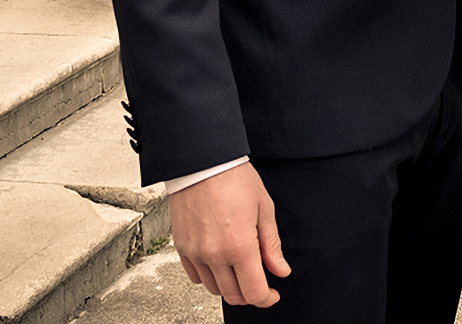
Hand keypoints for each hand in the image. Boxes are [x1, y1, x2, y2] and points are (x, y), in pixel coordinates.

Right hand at [169, 163, 289, 306]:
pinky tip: (221, 264)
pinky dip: (210, 277)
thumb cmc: (235, 179)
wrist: (203, 163)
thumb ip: (272, 245)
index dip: (266, 299)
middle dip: (250, 294)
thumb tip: (280, 271)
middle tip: (260, 283)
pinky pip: (196, 276)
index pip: (253, 291)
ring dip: (230, 286)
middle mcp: (214, 254)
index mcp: (239, 246)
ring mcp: (195, 253)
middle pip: (233, 295)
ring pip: (214, 288)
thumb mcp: (264, 209)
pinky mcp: (181, 247)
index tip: (273, 295)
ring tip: (241, 270)